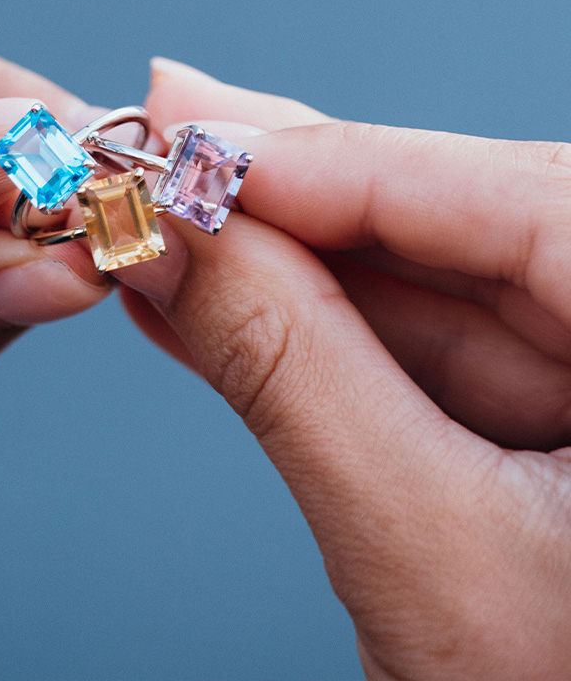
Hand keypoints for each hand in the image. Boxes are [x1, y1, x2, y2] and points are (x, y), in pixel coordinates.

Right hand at [117, 57, 570, 678]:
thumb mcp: (429, 557)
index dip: (319, 159)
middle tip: (161, 146)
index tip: (183, 134)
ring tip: (163, 232)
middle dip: (287, 197)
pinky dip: (318, 331)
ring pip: (429, 286)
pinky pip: (431, 351)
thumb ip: (288, 372)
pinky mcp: (565, 426)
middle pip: (458, 225)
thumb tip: (169, 240)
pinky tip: (218, 301)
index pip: (501, 197)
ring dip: (282, 265)